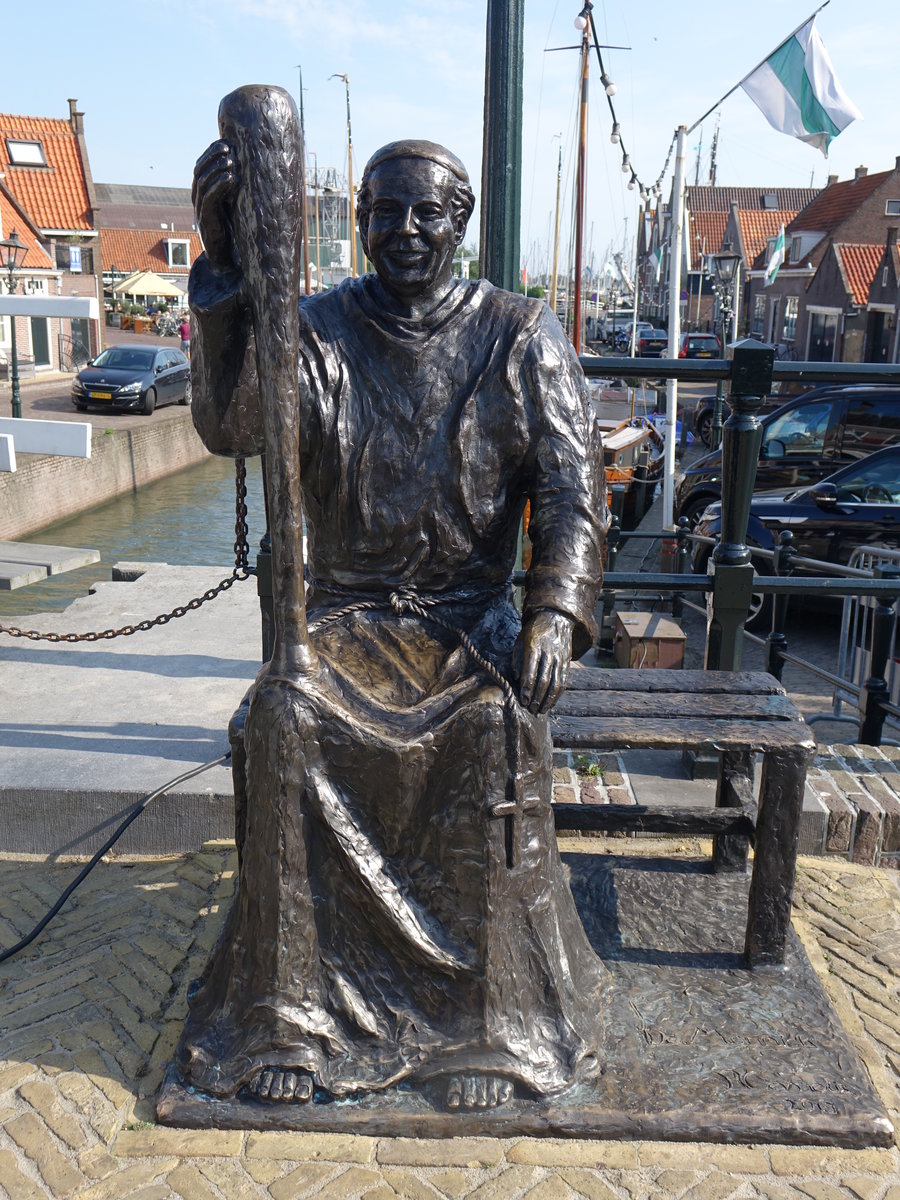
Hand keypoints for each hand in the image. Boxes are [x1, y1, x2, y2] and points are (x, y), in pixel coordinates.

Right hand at [192, 140, 238, 272]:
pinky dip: (219, 186)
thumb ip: (239, 189)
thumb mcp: (237, 206)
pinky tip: (232, 178)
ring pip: (202, 182)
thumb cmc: (237, 232)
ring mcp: (201, 210)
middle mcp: (199, 199)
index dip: (212, 152)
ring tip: (232, 161)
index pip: (202, 165)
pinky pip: (209, 199)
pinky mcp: (207, 222)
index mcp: (204, 192)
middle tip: (229, 148)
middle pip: (199, 170)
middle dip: (212, 156)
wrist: (228, 261)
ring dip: (217, 169)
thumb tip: (259, 169)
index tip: (227, 141)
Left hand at [518, 610, 573, 714]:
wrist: (555, 618)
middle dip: (536, 697)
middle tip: (530, 709)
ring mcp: (559, 658)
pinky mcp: (567, 661)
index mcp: (534, 647)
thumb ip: (517, 660)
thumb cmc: (532, 632)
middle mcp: (548, 653)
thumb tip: (517, 680)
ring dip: (548, 700)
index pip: (530, 672)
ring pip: (556, 683)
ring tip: (541, 710)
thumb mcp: (520, 641)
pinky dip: (557, 694)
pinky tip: (551, 703)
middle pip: (544, 680)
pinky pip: (563, 681)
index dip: (526, 688)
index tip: (523, 700)